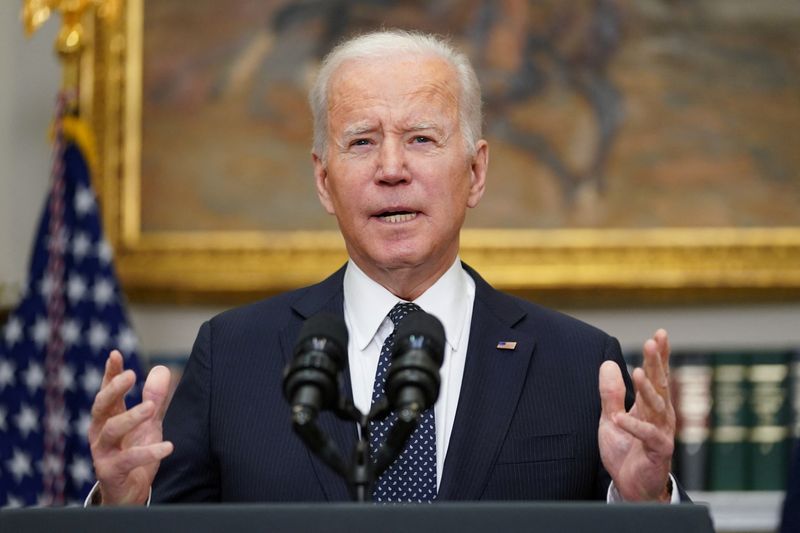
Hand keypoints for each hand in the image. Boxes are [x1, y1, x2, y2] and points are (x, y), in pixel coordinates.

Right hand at [88, 350, 173, 504]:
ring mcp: (102, 451)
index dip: (110, 373)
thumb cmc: (135, 451)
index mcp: (108, 417)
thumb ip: (153, 397)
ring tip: (152, 407)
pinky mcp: (111, 471)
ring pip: (112, 430)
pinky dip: (149, 452)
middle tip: (132, 375)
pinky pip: (129, 459)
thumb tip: (161, 369)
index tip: (115, 354)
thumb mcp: (148, 422)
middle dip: (114, 388)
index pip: (107, 391)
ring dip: (132, 416)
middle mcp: (100, 432)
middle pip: (101, 406)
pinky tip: (168, 446)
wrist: (128, 491)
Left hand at [598, 329, 675, 501]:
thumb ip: (611, 393)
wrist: (631, 486)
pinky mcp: (658, 451)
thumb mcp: (611, 418)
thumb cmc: (626, 451)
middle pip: (660, 384)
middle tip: (654, 341)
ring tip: (638, 372)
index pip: (657, 376)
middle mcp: (661, 416)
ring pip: (656, 407)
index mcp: (651, 406)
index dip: (659, 356)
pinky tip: (619, 418)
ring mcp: (662, 432)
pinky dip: (632, 426)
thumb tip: (609, 363)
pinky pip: (647, 435)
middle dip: (657, 363)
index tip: (660, 334)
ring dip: (647, 389)